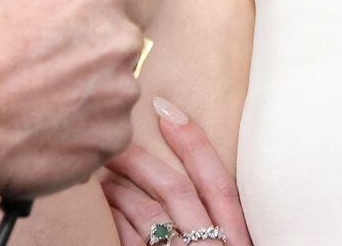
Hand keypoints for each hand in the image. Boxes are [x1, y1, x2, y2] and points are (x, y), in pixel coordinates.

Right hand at [0, 0, 151, 198]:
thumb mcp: (3, 5)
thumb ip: (52, 11)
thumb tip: (60, 21)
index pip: (132, 4)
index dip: (105, 24)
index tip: (90, 39)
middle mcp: (119, 42)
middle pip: (123, 54)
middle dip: (96, 66)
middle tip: (53, 81)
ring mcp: (120, 94)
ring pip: (114, 98)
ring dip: (89, 106)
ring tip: (40, 113)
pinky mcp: (112, 140)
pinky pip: (105, 138)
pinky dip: (82, 141)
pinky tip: (44, 138)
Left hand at [101, 103, 254, 245]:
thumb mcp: (234, 244)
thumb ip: (221, 221)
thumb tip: (196, 183)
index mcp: (236, 237)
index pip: (219, 184)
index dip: (194, 144)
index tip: (166, 109)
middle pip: (177, 192)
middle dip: (142, 162)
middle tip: (116, 140)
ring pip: (150, 215)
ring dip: (122, 192)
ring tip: (105, 173)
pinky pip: (130, 242)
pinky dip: (117, 221)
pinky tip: (107, 208)